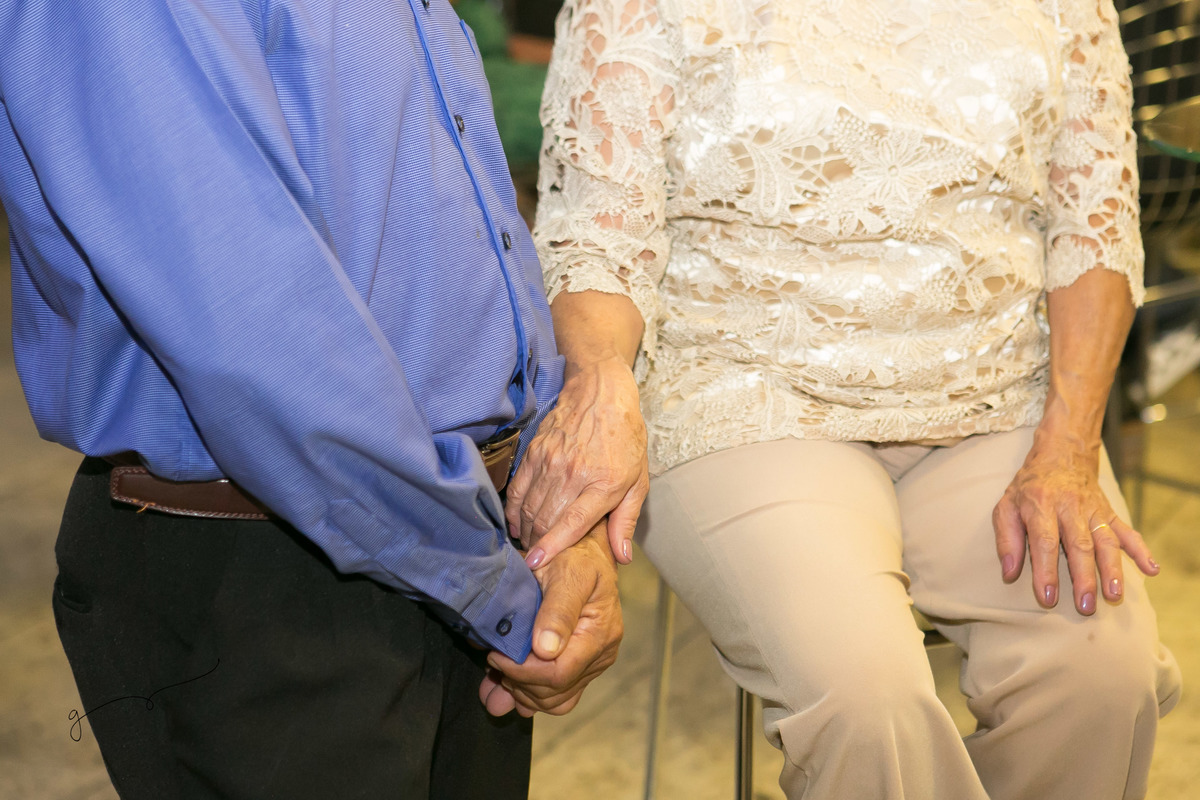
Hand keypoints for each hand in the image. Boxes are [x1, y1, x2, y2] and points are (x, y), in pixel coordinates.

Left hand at [479, 521, 621, 715]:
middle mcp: (600, 654)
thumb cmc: (575, 556)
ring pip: (555, 701)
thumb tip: (546, 650)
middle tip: (492, 660)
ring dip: (520, 694)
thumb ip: (558, 610)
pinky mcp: (581, 666)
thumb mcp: (567, 572)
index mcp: (599, 633)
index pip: (558, 674)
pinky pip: (558, 696)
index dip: (522, 672)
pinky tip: (508, 686)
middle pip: (554, 692)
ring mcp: (592, 663)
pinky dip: (530, 696)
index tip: (495, 655)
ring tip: (495, 676)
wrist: (583, 552)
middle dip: (517, 683)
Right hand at [505, 355, 647, 567]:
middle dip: (538, 544)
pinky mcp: (535, 452)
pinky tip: (516, 523)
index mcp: (604, 483)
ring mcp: (551, 461)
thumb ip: (626, 520)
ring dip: (526, 530)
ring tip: (528, 545)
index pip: (573, 522)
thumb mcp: (638, 480)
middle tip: (535, 562)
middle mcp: (574, 473)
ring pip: (530, 506)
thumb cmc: (625, 438)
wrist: (601, 392)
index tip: (537, 564)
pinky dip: (514, 509)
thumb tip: (622, 556)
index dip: (553, 546)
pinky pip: (518, 488)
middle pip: (546, 518)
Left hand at [992, 431, 1157, 614]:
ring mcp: (1093, 510)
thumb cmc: (1029, 488)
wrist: (1061, 454)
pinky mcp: (1109, 512)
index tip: (1048, 597)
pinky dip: (1141, 550)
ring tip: (1115, 596)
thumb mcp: (1006, 507)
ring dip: (1112, 569)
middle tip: (1085, 607)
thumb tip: (1009, 573)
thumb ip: (1006, 540)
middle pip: (1079, 545)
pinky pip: (1127, 531)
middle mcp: (1070, 508)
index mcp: (1040, 505)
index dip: (1046, 571)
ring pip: (1105, 541)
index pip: (1044, 542)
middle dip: (1083, 578)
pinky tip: (1151, 569)